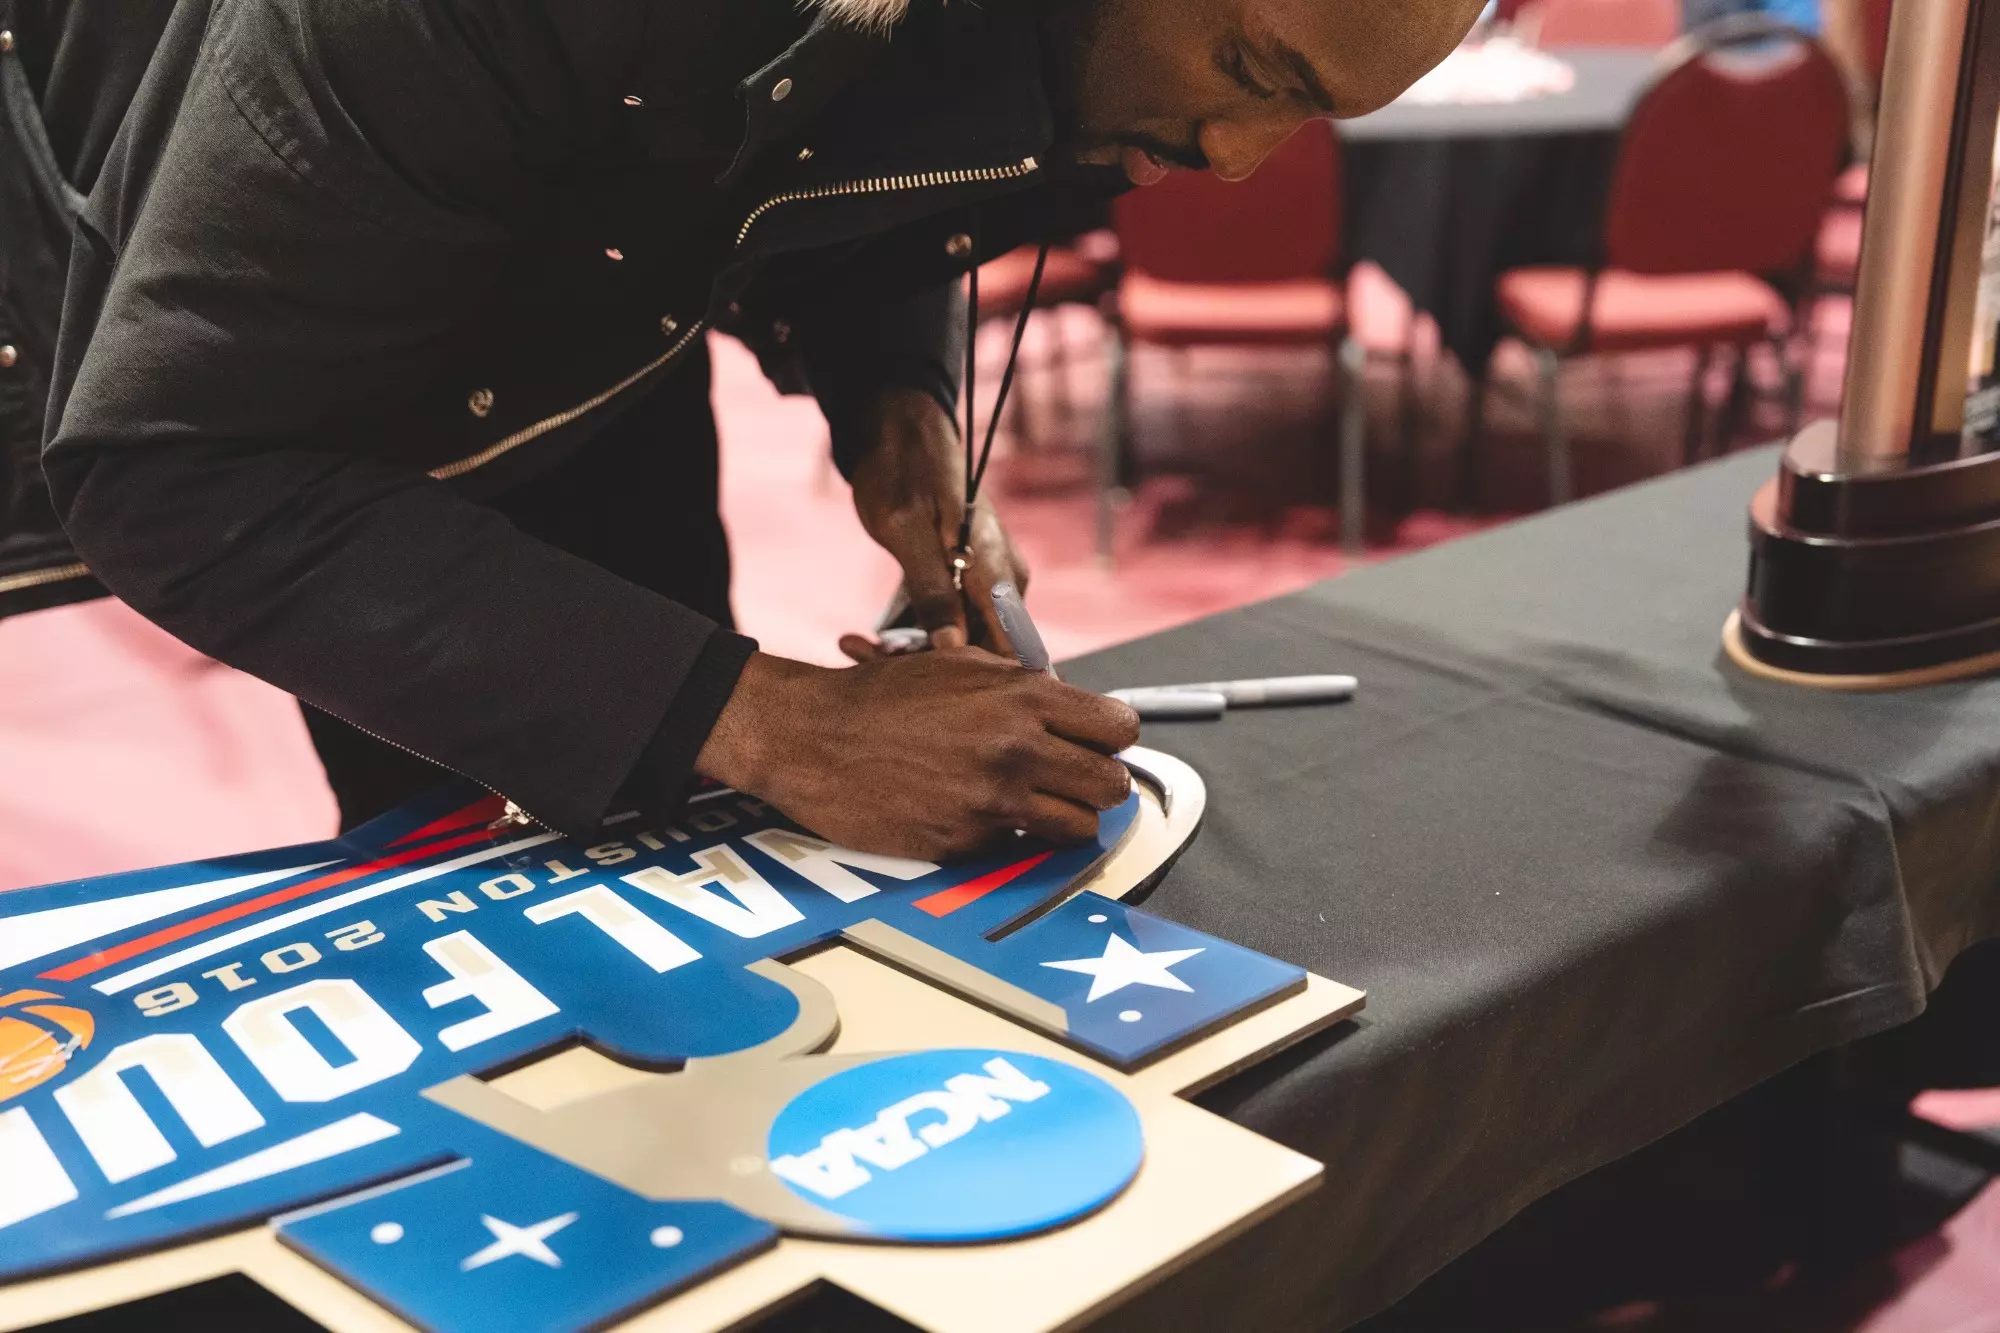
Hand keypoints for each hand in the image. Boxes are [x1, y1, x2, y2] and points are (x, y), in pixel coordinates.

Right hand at [695, 649, 1140, 858]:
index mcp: (1023, 698)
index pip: (1119, 729)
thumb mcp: (961, 667)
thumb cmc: (881, 697)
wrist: (811, 737)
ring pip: (1079, 829)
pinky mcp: (965, 844)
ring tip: (1031, 803)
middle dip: (1096, 784)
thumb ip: (1024, 688)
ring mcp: (993, 802)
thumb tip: (1071, 710)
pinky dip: (1008, 837)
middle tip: (1069, 779)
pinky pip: (1019, 850)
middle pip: (1112, 786)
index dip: (1109, 739)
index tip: (1093, 743)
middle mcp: (1018, 750)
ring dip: (1063, 819)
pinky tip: (975, 813)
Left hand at [846, 387, 1027, 659]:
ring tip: (851, 643)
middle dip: (922, 668)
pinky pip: (949, 625)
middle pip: (980, 653)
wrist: (903, 433)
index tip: (912, 688)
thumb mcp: (905, 529)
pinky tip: (864, 636)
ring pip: (959, 643)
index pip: (1011, 653)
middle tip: (858, 654)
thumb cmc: (902, 471)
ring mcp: (991, 584)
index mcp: (998, 571)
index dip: (971, 683)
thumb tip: (952, 647)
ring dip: (908, 653)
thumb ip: (931, 589)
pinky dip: (910, 636)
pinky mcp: (971, 585)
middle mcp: (1006, 583)